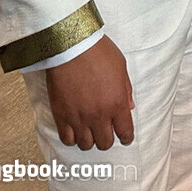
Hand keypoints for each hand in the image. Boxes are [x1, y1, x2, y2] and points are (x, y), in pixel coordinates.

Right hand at [45, 35, 134, 150]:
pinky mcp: (61, 115)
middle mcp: (99, 114)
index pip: (125, 132)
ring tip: (89, 128)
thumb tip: (129, 106)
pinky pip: (67, 139)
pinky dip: (72, 137)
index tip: (124, 136)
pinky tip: (75, 128)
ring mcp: (79, 117)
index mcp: (117, 103)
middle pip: (105, 143)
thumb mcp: (121, 66)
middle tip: (105, 128)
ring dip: (90, 138)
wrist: (71, 45)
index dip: (126, 136)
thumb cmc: (97, 51)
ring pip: (87, 145)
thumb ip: (126, 89)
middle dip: (107, 137)